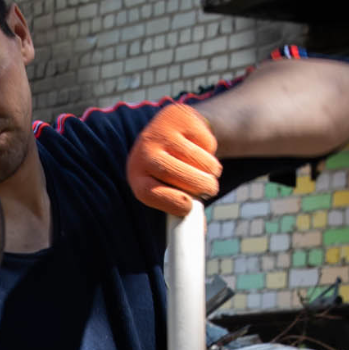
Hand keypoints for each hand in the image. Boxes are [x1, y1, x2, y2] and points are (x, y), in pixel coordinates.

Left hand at [126, 102, 220, 216]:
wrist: (172, 129)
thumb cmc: (173, 170)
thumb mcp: (170, 187)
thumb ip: (182, 209)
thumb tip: (197, 234)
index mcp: (136, 177)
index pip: (150, 192)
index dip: (170, 202)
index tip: (188, 208)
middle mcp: (143, 152)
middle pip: (175, 173)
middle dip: (200, 185)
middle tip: (211, 189)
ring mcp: (160, 131)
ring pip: (195, 157)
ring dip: (211, 169)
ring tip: (210, 172)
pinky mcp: (179, 115)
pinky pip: (205, 140)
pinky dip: (211, 148)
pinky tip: (203, 148)